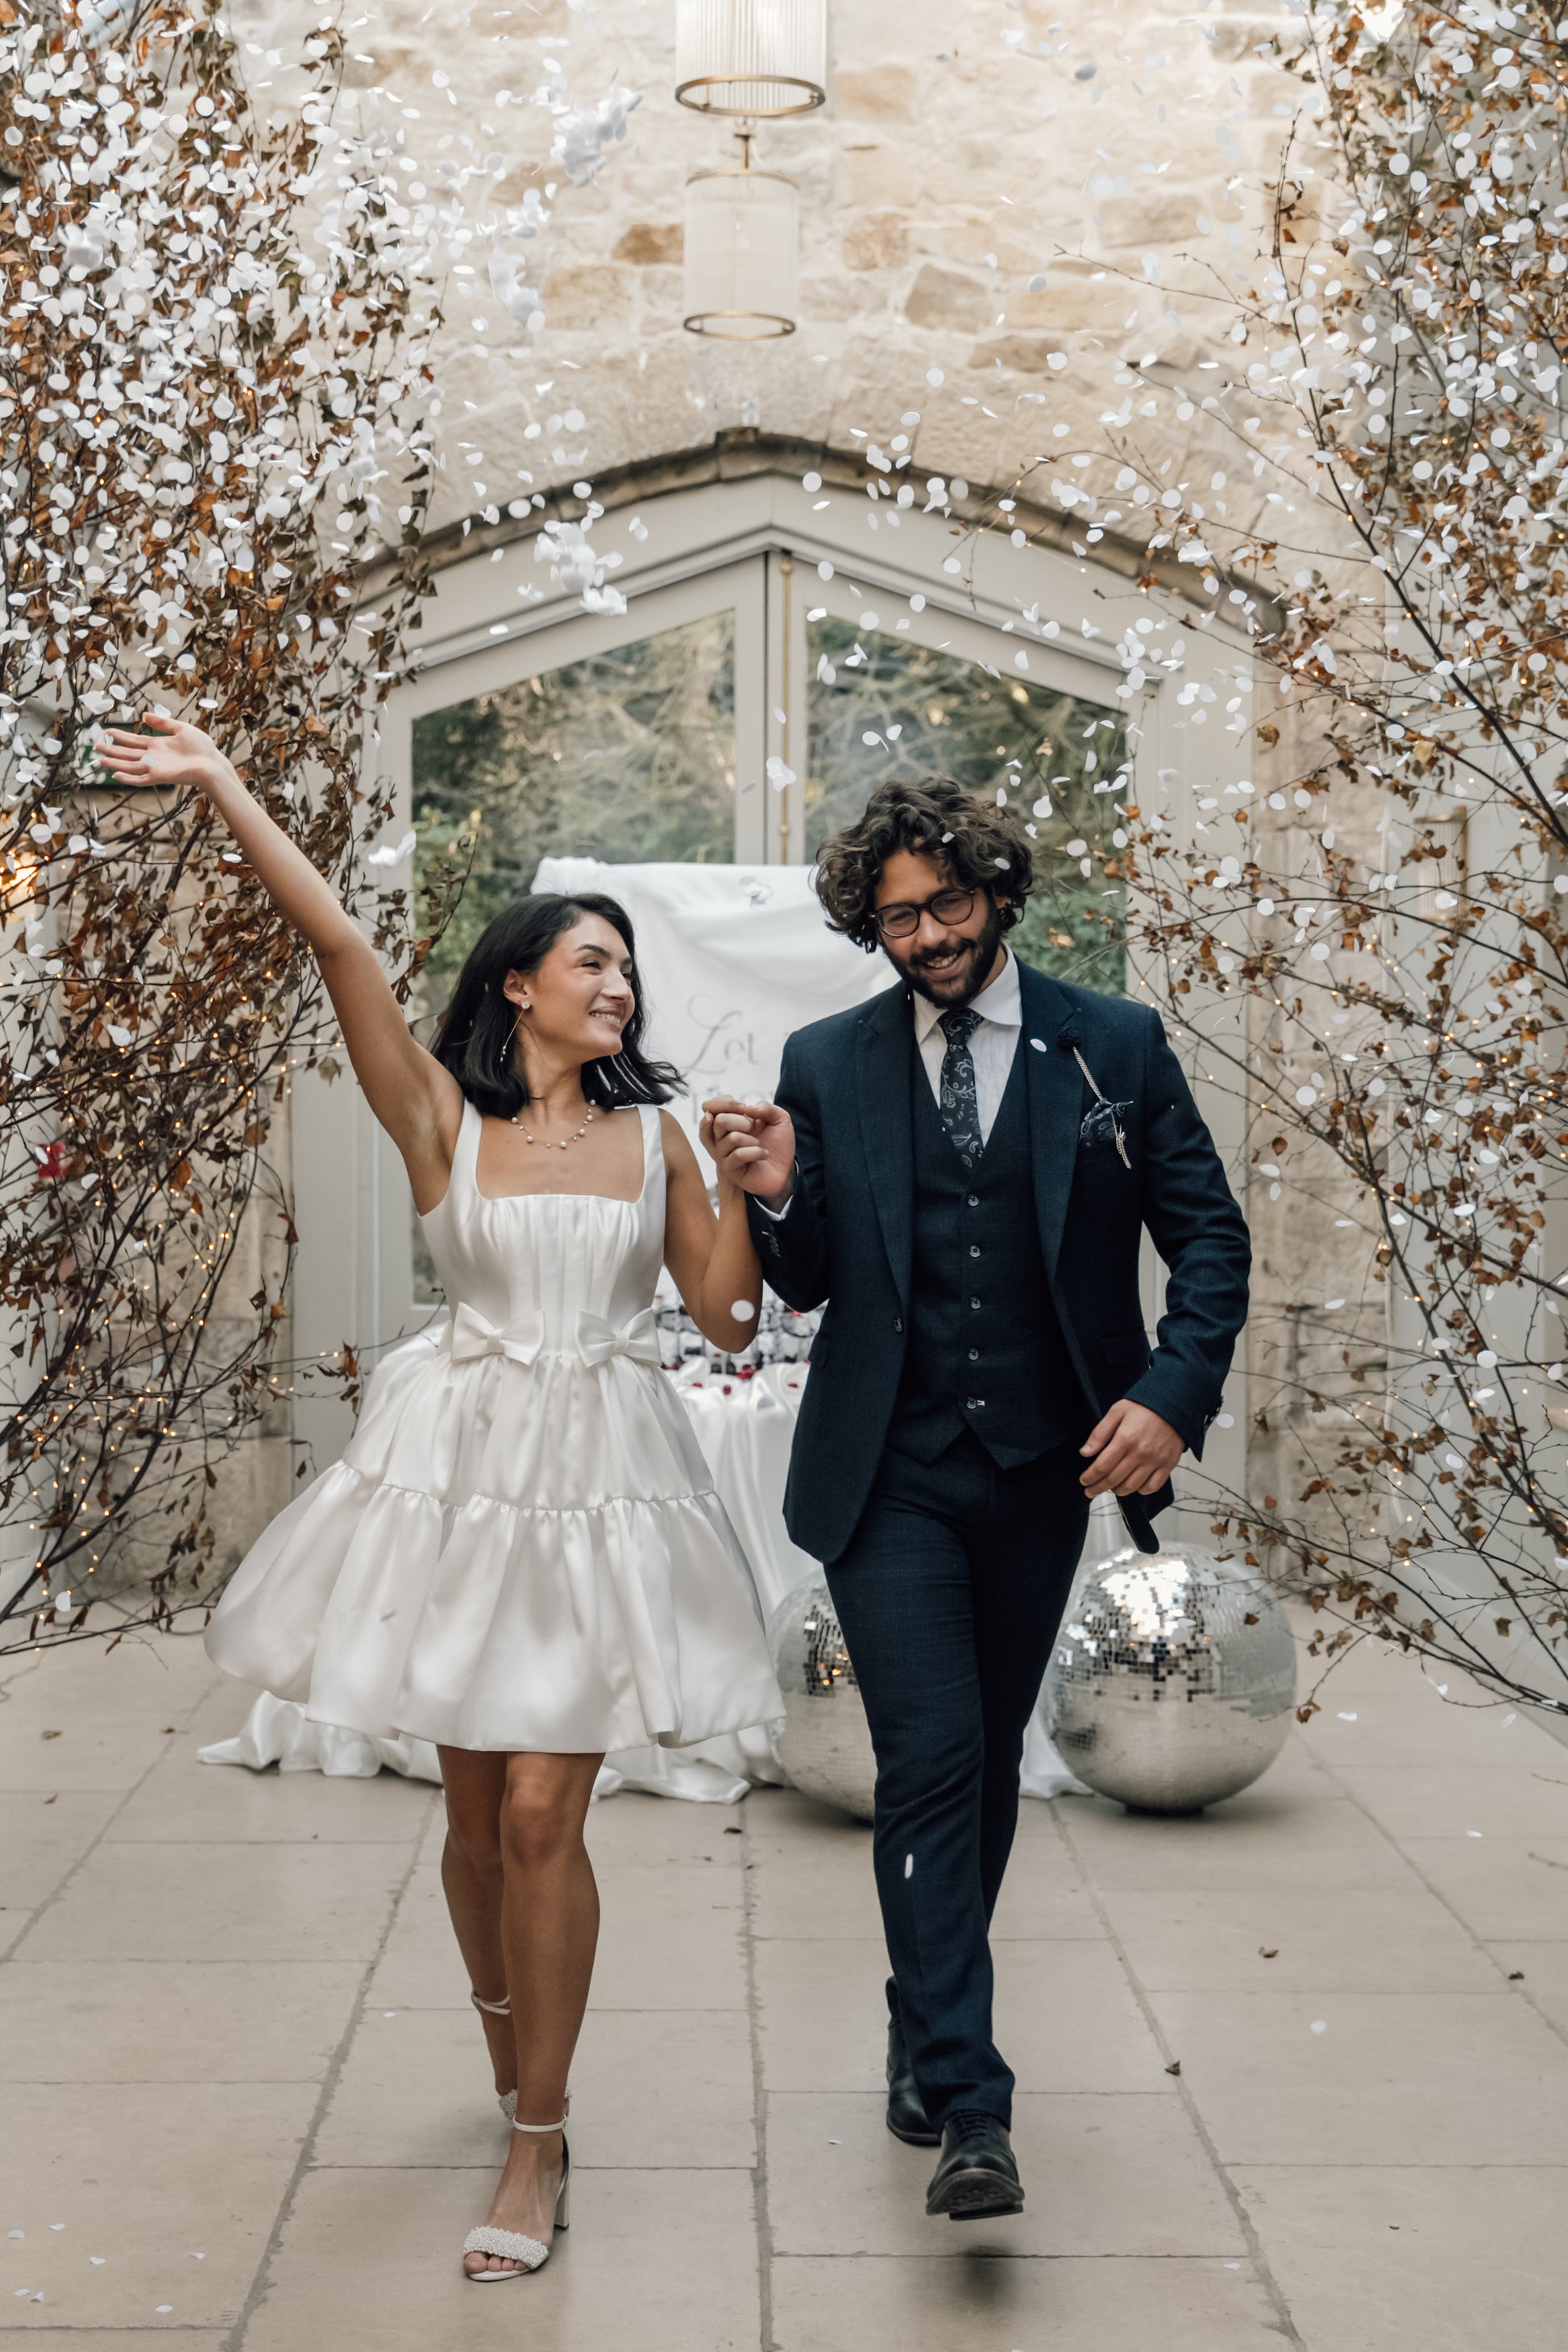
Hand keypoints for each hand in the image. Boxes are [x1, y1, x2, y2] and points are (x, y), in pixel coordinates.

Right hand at [93, 711, 237, 796]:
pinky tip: (116, 775)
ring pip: (129, 766)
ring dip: (115, 764)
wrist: (212, 763)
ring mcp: (155, 767)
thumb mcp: (181, 728)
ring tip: (100, 760)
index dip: (120, 736)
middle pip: (127, 753)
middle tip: (96, 747)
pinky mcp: (159, 776)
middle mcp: (153, 757)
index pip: (134, 740)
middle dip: (112, 750)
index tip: (107, 732)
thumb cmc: (201, 747)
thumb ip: (162, 723)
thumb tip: (144, 715)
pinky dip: (128, 778)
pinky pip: (140, 779)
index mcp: (157, 745)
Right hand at [700, 1094, 796, 1200]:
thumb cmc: (778, 1144)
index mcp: (727, 1121)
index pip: (709, 1106)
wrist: (785, 1169)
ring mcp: (723, 1154)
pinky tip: (764, 1155)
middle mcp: (720, 1137)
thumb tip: (747, 1108)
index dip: (725, 1103)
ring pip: (732, 1138)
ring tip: (760, 1145)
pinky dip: (756, 1152)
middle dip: (743, 1122)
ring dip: (752, 1140)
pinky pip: (738, 1155)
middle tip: (754, 1129)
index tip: (743, 1107)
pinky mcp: (729, 1169)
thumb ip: (765, 1107)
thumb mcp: (779, 1119)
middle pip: (719, 1120)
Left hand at [1079, 1399, 1183, 1497]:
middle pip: (1114, 1479)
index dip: (1090, 1477)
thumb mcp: (1116, 1412)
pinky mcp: (1167, 1465)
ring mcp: (1155, 1461)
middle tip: (1090, 1491)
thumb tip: (1085, 1452)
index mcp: (1125, 1439)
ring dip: (1117, 1491)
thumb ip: (1100, 1433)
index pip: (1102, 1466)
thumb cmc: (1145, 1407)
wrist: (1173, 1404)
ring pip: (1131, 1486)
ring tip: (1110, 1488)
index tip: (1084, 1481)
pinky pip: (1152, 1486)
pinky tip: (1133, 1486)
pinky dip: (1140, 1490)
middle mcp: (1140, 1453)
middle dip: (1098, 1488)